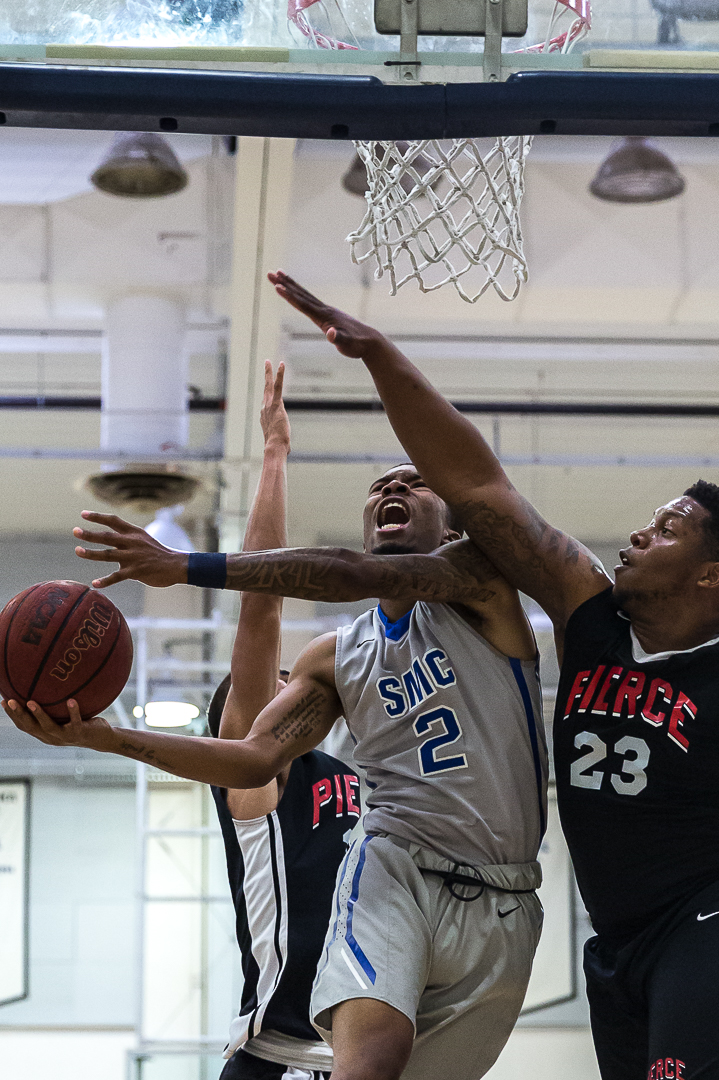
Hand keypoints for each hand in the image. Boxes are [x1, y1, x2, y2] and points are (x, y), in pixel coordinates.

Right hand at [3, 697, 113, 748]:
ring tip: (31, 702)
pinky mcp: (79, 733)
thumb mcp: (63, 716)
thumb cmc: (80, 723)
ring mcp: (65, 736)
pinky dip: (73, 711)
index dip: (12, 715)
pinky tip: (72, 700)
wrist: (100, 738)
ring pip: (48, 726)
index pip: (24, 725)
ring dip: (39, 714)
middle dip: (18, 714)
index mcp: (44, 733)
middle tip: (10, 701)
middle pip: (30, 727)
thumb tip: (44, 684)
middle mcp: (51, 737)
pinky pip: (75, 721)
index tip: (3, 701)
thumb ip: (53, 706)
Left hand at [73, 512, 187, 588]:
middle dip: (89, 534)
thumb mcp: (144, 539)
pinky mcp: (136, 572)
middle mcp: (132, 543)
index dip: (98, 517)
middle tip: (75, 531)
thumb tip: (110, 538)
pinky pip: (117, 577)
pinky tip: (95, 584)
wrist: (176, 565)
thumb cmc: (158, 553)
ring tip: (78, 551)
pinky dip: (105, 581)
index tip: (83, 514)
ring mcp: (133, 557)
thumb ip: (127, 538)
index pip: (113, 521)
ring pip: (108, 554)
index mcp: (134, 533)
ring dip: (91, 553)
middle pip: (107, 537)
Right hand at [260, 360, 290, 451]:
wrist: (274, 447)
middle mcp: (264, 408)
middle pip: (265, 389)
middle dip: (266, 376)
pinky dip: (279, 375)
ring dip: (268, 372)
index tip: (269, 385)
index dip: (269, 394)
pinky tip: (281, 365)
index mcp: (265, 415)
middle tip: (266, 364)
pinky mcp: (276, 404)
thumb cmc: (278, 447)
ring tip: (268, 361)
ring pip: (269, 385)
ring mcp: (269, 405)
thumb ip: (282, 439)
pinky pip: (278, 386)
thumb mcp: (280, 441)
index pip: (268, 401)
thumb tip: (287, 449)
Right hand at [268, 270, 383, 359]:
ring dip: (290, 284)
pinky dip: (300, 293)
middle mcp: (324, 310)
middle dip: (284, 284)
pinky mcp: (328, 314)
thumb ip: (338, 339)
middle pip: (301, 294)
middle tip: (270, 273)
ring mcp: (326, 310)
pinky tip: (296, 292)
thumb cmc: (357, 345)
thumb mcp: (347, 345)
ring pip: (304, 295)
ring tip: (278, 274)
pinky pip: (309, 300)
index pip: (303, 304)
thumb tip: (330, 333)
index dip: (289, 296)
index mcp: (325, 316)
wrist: (370, 341)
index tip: (277, 286)